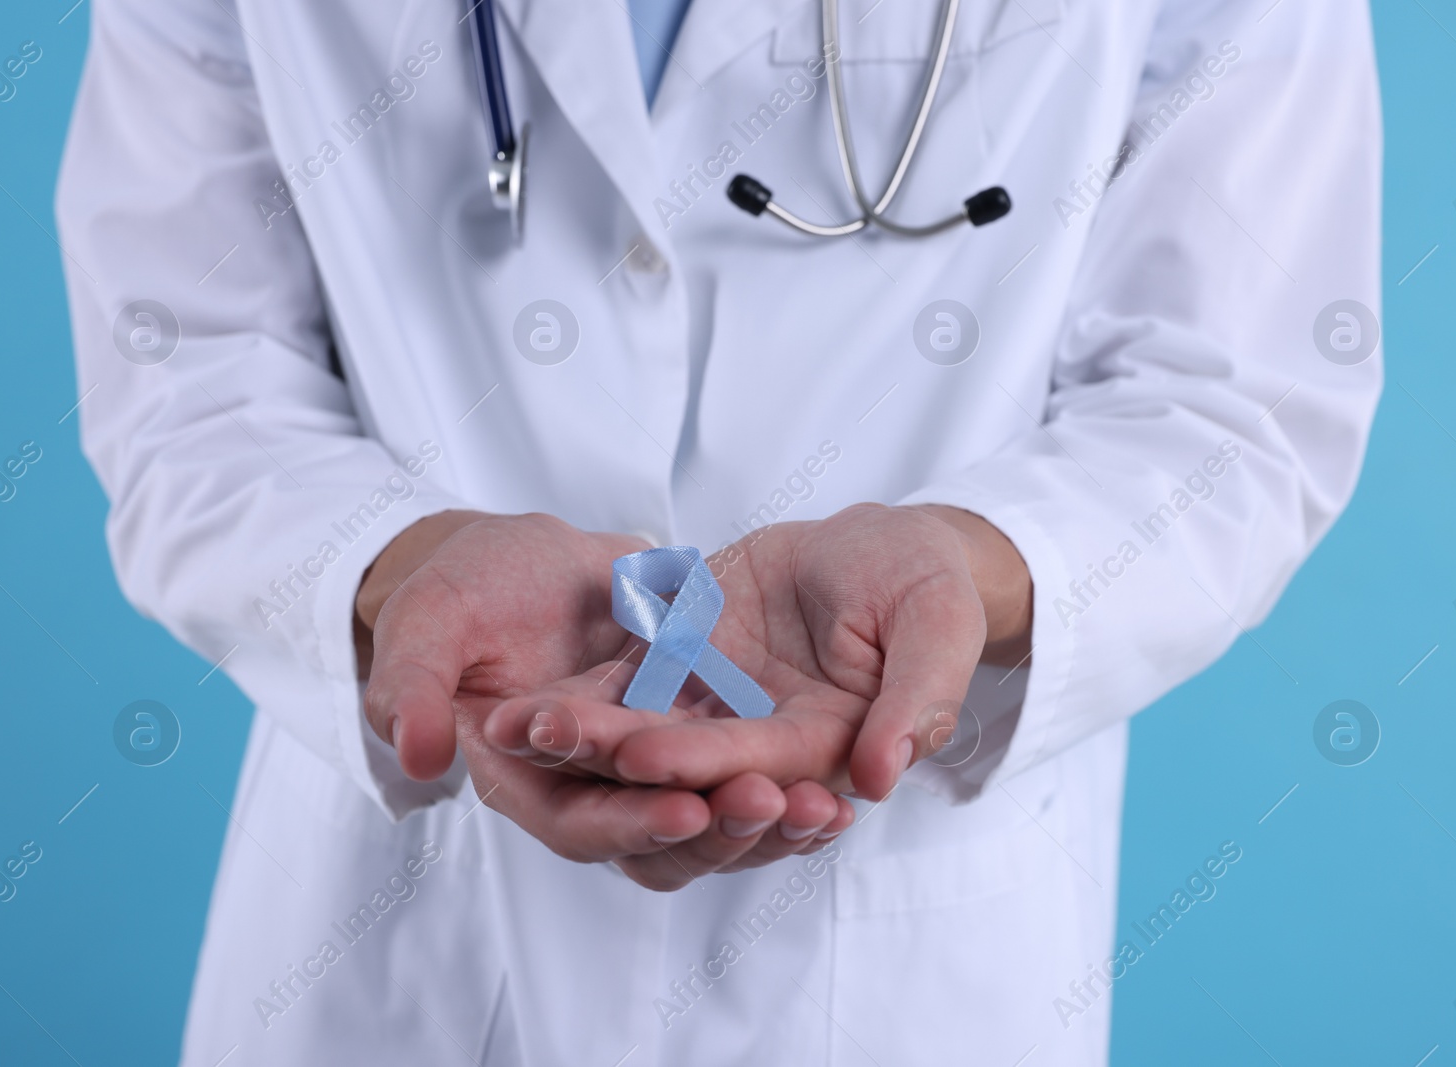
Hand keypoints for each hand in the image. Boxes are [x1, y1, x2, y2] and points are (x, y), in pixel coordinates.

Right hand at [358, 510, 853, 890]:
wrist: (510, 558)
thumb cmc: (457, 588)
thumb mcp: (425, 624)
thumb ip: (415, 687)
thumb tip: (421, 751)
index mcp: (522, 782)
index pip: (580, 825)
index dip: (632, 823)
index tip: (691, 809)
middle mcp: (591, 791)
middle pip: (662, 838)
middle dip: (726, 830)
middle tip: (789, 810)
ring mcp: (643, 768)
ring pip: (712, 815)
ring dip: (770, 820)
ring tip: (832, 808)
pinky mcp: (686, 732)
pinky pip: (740, 768)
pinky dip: (786, 777)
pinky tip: (844, 774)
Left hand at [483, 503, 1031, 801]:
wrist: (882, 548)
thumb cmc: (923, 584)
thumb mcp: (940, 625)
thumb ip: (918, 699)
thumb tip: (882, 774)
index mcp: (826, 745)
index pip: (762, 764)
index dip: (707, 763)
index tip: (649, 757)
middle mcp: (759, 740)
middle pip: (685, 765)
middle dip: (616, 759)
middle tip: (552, 741)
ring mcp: (714, 708)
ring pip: (639, 733)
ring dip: (578, 738)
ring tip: (516, 725)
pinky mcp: (680, 668)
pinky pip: (621, 687)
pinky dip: (575, 697)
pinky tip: (519, 699)